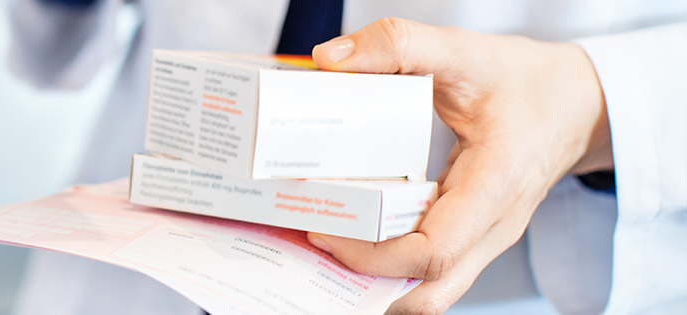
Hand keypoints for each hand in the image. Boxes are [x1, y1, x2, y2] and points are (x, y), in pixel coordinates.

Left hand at [306, 18, 612, 313]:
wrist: (579, 103)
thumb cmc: (526, 81)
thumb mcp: (465, 51)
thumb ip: (400, 44)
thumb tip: (330, 59)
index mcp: (497, 186)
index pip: (433, 252)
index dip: (372, 255)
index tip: (325, 228)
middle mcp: (494, 226)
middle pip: (429, 290)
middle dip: (365, 280)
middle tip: (313, 240)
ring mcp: (485, 239)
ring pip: (430, 289)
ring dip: (375, 279)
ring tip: (325, 242)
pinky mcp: (471, 237)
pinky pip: (429, 269)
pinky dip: (388, 264)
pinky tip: (351, 235)